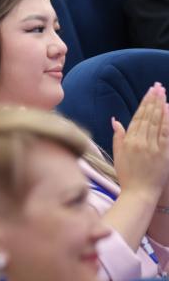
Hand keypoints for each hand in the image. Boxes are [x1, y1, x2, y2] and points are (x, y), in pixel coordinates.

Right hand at [113, 83, 168, 201]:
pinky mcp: (165, 155)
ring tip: (164, 94)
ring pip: (158, 123)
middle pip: (149, 117)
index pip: (138, 117)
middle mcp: (142, 142)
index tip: (149, 91)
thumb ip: (118, 136)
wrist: (139, 193)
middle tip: (158, 87)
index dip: (144, 103)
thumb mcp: (118, 154)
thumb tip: (116, 121)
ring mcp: (154, 148)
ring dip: (161, 107)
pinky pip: (167, 134)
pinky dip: (168, 122)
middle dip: (153, 100)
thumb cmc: (127, 175)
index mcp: (129, 141)